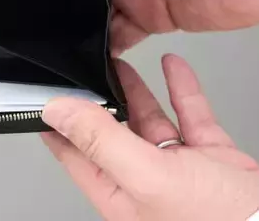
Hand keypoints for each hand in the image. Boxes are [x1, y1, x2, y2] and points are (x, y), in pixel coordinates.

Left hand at [41, 55, 258, 219]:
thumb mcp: (148, 177)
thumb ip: (102, 141)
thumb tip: (59, 113)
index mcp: (121, 196)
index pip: (77, 154)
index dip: (61, 125)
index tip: (48, 97)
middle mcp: (146, 183)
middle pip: (114, 132)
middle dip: (101, 99)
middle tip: (89, 70)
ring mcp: (180, 169)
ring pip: (151, 121)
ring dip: (138, 90)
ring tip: (121, 63)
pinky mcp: (210, 156)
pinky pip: (190, 116)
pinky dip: (182, 91)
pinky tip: (174, 67)